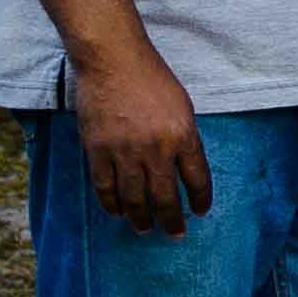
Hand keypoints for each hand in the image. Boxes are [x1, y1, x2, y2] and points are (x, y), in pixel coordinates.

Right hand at [67, 37, 212, 237]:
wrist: (113, 61)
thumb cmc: (151, 79)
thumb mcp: (182, 106)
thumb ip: (184, 138)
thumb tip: (183, 168)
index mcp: (183, 136)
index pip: (197, 179)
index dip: (200, 200)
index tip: (199, 213)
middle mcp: (156, 149)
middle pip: (165, 197)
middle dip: (171, 220)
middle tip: (174, 234)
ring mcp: (124, 152)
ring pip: (134, 198)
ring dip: (140, 219)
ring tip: (144, 230)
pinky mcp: (97, 150)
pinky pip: (104, 187)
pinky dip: (111, 203)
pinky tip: (118, 212)